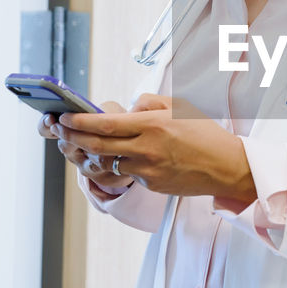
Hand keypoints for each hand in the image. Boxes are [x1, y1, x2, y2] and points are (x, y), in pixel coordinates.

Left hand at [56, 93, 256, 203]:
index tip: (65, 117)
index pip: (106, 123)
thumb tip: (128, 107)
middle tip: (60, 129)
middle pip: (98, 145)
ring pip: (108, 162)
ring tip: (81, 143)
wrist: (226, 166)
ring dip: (91, 153)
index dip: (81, 121)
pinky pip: (128, 172)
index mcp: (152, 125)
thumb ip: (148, 103)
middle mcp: (146, 148)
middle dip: (74, 136)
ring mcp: (147, 170)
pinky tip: (118, 156)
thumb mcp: (178, 106)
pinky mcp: (150, 184)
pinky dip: (120, 163)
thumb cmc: (204, 133)